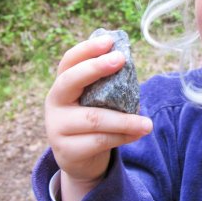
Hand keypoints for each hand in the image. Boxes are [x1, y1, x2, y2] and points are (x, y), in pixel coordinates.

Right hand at [45, 35, 152, 200]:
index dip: (87, 49)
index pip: (69, 61)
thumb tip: (130, 66)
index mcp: (62, 85)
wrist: (79, 160)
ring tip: (148, 123)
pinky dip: (123, 136)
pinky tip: (137, 134)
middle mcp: (54, 103)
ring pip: (94, 118)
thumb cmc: (94, 122)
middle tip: (121, 59)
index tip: (109, 40)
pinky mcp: (67, 150)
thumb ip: (108, 86)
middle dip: (96, 67)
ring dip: (125, 120)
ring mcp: (57, 127)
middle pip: (71, 81)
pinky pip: (100, 140)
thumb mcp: (97, 101)